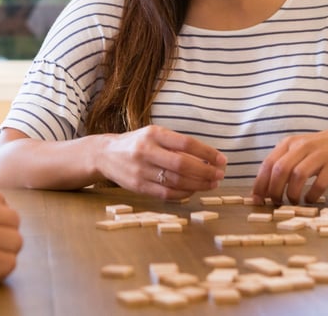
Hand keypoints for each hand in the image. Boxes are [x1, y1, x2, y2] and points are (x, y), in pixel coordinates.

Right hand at [98, 125, 226, 199]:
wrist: (106, 154)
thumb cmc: (137, 143)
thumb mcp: (154, 135)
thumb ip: (176, 144)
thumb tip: (207, 157)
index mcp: (152, 134)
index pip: (185, 143)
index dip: (207, 152)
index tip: (222, 160)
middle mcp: (146, 151)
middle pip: (182, 165)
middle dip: (205, 171)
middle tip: (220, 175)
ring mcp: (141, 170)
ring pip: (176, 181)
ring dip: (198, 184)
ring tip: (211, 184)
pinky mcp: (138, 187)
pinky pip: (166, 193)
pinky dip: (183, 193)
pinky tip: (194, 190)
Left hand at [252, 127, 327, 203]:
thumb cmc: (320, 150)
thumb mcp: (299, 151)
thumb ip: (283, 165)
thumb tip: (264, 190)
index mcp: (289, 143)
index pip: (268, 163)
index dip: (260, 183)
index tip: (257, 199)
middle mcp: (301, 146)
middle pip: (280, 169)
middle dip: (274, 190)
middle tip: (276, 203)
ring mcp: (319, 154)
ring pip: (298, 175)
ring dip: (292, 193)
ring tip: (294, 202)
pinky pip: (320, 182)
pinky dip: (312, 194)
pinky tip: (310, 199)